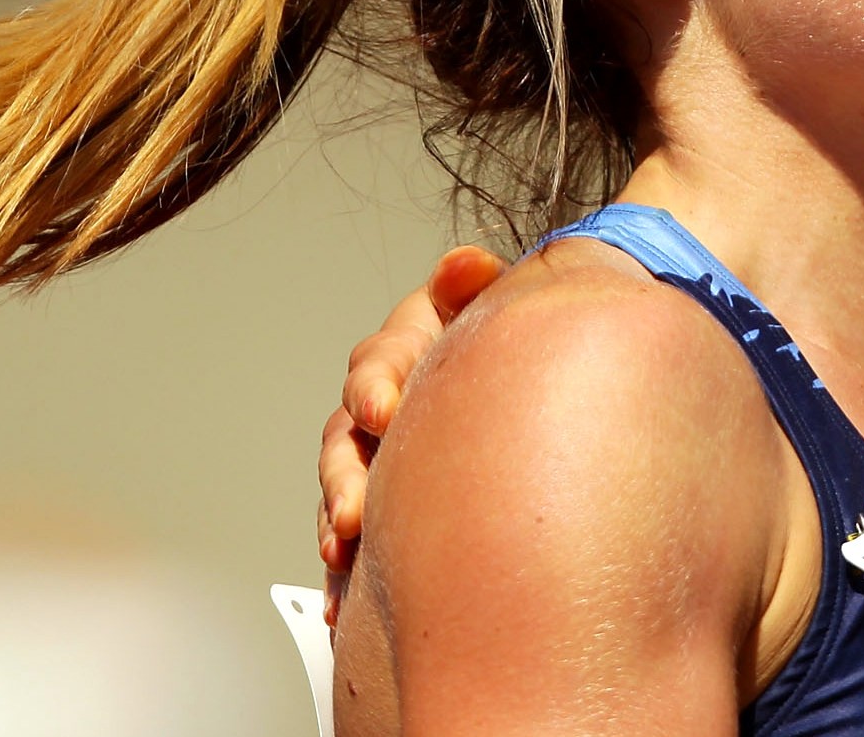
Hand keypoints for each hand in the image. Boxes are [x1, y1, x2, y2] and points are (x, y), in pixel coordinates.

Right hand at [318, 245, 503, 621]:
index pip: (376, 364)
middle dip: (344, 475)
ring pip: (342, 488)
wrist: (527, 376)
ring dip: (336, 521)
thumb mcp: (491, 302)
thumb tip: (466, 262)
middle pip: (346, 436)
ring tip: (342, 551)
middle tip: (353, 510)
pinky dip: (343, 570)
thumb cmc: (502, 336)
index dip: (375, 386)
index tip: (382, 410)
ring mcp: (379, 454)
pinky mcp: (384, 499)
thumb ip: (472, 284)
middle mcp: (383, 401)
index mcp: (405, 349)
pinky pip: (354, 533)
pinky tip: (339, 602)